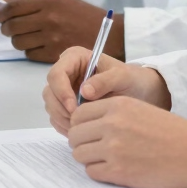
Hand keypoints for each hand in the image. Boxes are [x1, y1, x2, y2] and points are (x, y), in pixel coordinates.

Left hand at [0, 0, 124, 63]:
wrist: (108, 34)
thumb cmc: (82, 15)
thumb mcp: (61, 0)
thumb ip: (37, 5)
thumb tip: (10, 11)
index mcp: (49, 1)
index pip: (13, 7)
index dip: (0, 14)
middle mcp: (48, 18)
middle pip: (12, 26)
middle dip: (6, 28)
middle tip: (8, 29)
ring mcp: (51, 38)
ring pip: (18, 42)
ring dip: (17, 40)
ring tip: (26, 37)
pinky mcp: (54, 54)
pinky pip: (29, 55)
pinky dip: (29, 51)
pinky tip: (38, 46)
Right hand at [43, 46, 170, 133]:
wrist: (137, 92)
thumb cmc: (130, 79)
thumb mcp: (122, 77)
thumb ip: (105, 81)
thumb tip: (84, 91)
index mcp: (75, 57)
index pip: (56, 74)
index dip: (61, 92)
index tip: (74, 108)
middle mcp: (66, 71)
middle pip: (50, 92)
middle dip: (61, 109)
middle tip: (79, 123)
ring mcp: (64, 89)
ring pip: (51, 106)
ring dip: (63, 119)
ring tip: (83, 127)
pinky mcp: (65, 105)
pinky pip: (56, 118)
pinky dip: (65, 126)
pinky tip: (81, 129)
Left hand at [68, 97, 186, 187]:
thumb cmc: (171, 132)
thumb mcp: (141, 109)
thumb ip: (113, 113)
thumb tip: (86, 125)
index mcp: (118, 105)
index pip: (79, 113)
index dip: (80, 124)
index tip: (88, 131)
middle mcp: (112, 124)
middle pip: (75, 135)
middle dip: (81, 142)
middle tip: (94, 147)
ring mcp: (113, 148)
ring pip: (79, 154)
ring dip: (88, 158)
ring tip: (105, 158)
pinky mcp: (117, 171)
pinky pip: (91, 172)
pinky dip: (98, 172)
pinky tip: (114, 169)